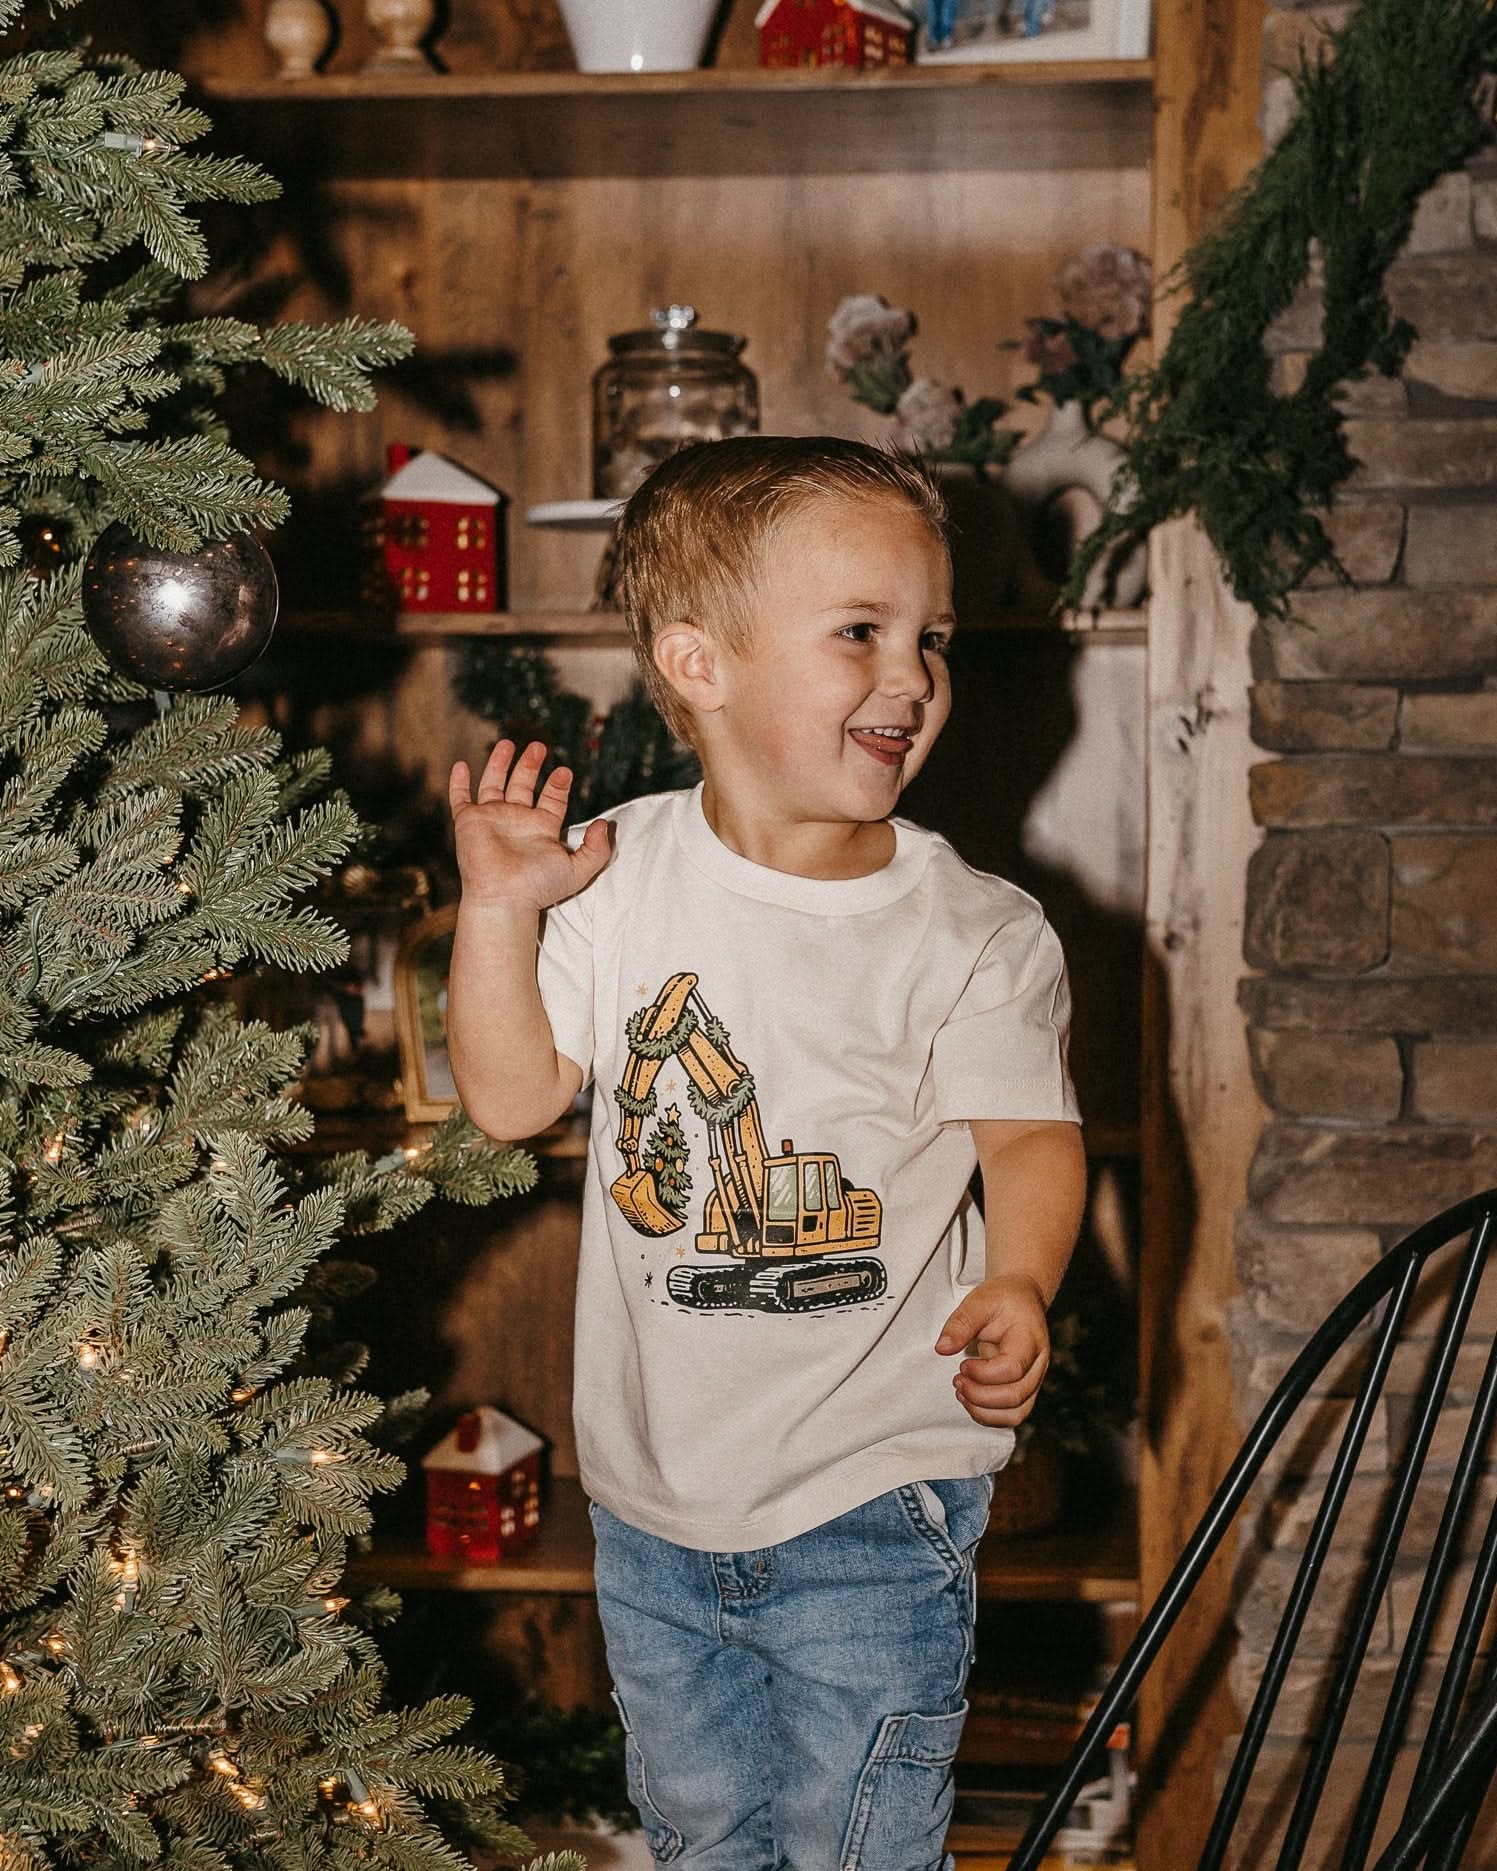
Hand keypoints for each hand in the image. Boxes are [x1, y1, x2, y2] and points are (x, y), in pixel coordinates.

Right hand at [447, 739, 611, 911]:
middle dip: (531, 765)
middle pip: (523, 785)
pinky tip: (461, 765)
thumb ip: (597, 848)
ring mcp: (491, 819)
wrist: (504, 897)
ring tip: (508, 743)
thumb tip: (605, 824)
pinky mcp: (468, 822)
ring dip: (499, 763)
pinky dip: (459, 782)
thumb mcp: (579, 869)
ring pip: (493, 784)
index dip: (558, 784)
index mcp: (541, 828)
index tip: (565, 771)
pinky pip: (460, 798)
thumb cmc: (539, 887)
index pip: (551, 799)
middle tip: (539, 746)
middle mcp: (516, 820)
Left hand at [935, 1274, 1049, 1429]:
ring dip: (984, 1411)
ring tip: (962, 1393)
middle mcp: (1038, 1364)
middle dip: (979, 1395)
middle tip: (957, 1380)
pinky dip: (989, 1415)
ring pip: (1016, 1413)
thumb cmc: (1004, 1299)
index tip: (962, 1364)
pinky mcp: (1025, 1389)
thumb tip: (942, 1348)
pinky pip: (1012, 1414)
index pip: (1012, 1368)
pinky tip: (971, 1399)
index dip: (983, 1373)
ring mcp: (1034, 1379)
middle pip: (1015, 1396)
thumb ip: (960, 1324)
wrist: (1021, 1299)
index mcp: (1029, 1339)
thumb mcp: (979, 1301)